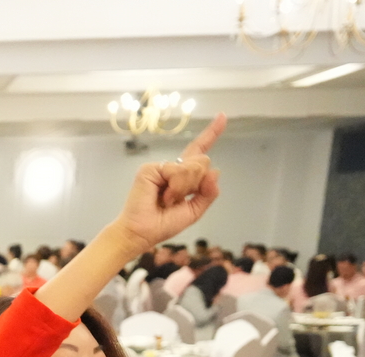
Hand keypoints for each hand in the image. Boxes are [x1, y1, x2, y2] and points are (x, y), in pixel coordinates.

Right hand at [113, 116, 226, 252]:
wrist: (142, 233)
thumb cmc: (162, 224)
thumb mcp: (194, 210)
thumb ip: (208, 193)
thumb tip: (216, 170)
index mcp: (183, 176)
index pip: (199, 151)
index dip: (212, 133)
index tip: (222, 116)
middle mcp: (172, 167)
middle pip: (203, 161)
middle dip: (197, 183)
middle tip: (177, 199)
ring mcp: (161, 166)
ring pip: (193, 167)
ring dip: (185, 188)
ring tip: (168, 200)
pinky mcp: (150, 168)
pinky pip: (177, 171)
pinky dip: (175, 187)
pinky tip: (163, 197)